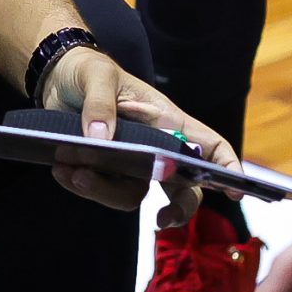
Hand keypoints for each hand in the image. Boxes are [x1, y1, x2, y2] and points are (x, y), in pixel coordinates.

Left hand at [38, 45, 235, 219]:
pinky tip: (62, 170)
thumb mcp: (97, 76)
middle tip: (161, 220)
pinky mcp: (105, 171)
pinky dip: (81, 185)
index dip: (228, 168)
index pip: (210, 146)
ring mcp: (132, 163)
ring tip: (74, 171)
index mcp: (168, 120)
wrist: (56, 78)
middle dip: (179, 209)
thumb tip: (100, 140)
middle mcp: (157, 147)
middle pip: (184, 188)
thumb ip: (100, 105)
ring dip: (104, 191)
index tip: (235, 191)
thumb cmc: (89, 70)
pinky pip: (102, 191)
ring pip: (134, 195)